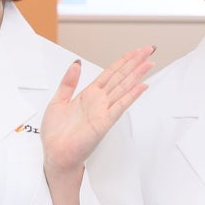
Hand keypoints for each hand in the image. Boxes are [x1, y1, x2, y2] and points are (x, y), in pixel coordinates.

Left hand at [41, 47, 155, 177]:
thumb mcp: (58, 101)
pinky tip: (141, 86)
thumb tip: (76, 63)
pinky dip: (131, 96)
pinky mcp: (104, 122)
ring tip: (149, 63)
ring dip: (137, 75)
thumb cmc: (56, 134)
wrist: (55, 154)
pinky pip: (120, 106)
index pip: (110, 73)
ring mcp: (103, 111)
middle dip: (135, 63)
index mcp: (88, 95)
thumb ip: (68, 82)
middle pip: (121, 77)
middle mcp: (99, 101)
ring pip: (123, 88)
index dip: (123, 61)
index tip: (135, 51)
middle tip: (149, 50)